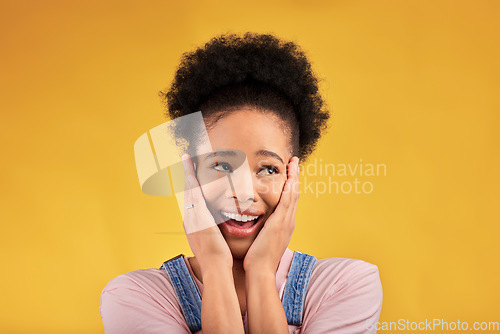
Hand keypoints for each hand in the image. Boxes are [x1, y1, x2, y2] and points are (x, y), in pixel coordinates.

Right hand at [181, 153, 232, 274]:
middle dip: (187, 175)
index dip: (191, 187)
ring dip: (187, 173)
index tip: (191, 175)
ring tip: (186, 158)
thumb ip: (214, 233)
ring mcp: (191, 216)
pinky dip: (191, 179)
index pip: (192, 201)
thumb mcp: (213, 243)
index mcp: (193, 224)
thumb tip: (216, 230)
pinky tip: (190, 167)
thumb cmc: (218, 259)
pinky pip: (193, 192)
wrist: (216, 268)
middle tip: (186, 159)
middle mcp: (189, 218)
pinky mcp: (197, 215)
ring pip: (189, 189)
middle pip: (188, 192)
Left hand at [243, 156, 299, 274]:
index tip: (289, 174)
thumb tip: (253, 225)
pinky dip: (290, 188)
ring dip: (294, 177)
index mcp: (283, 225)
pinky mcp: (280, 224)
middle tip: (294, 162)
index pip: (289, 201)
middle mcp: (288, 222)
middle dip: (295, 177)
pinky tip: (290, 177)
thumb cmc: (257, 259)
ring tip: (294, 163)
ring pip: (293, 195)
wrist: (260, 271)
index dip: (290, 186)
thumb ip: (260, 231)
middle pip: (294, 194)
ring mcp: (286, 223)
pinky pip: (288, 202)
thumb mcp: (261, 241)